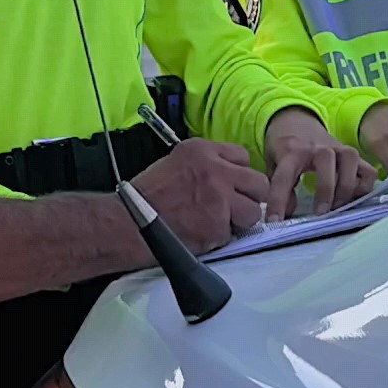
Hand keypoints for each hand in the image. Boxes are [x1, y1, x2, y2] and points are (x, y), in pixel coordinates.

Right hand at [132, 139, 269, 253]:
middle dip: (249, 197)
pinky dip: (220, 237)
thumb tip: (229, 177)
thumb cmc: (146, 195)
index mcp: (203, 150)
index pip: (243, 157)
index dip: (239, 174)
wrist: (129, 221)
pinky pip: (233, 234)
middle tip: (235, 206)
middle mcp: (216, 170)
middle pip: (258, 183)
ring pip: (252, 212)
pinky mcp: (218, 225)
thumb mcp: (176, 162)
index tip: (232, 184)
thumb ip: (206, 165)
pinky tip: (202, 233)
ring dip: (239, 220)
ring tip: (218, 222)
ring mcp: (220, 199)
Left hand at [264, 108, 373, 220]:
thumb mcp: (273, 165)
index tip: (274, 220)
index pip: (283, 177)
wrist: (296, 121)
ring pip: (350, 162)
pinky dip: (364, 186)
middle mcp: (317, 148)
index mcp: (291, 151)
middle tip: (320, 213)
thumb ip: (279, 188)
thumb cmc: (285, 148)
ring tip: (337, 206)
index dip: (278, 201)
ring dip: (346, 188)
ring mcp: (339, 149)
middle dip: (325, 190)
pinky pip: (367, 170)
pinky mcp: (353, 156)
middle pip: (326, 162)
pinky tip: (353, 198)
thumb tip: (289, 213)